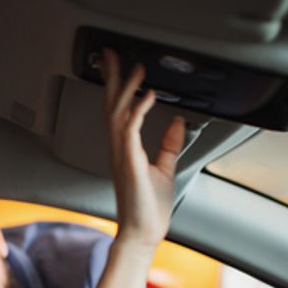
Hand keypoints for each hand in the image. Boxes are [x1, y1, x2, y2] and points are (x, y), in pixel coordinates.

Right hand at [100, 48, 184, 247]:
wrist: (144, 232)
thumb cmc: (149, 208)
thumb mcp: (165, 167)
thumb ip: (169, 144)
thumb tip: (177, 122)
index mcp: (124, 149)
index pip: (117, 111)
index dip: (118, 87)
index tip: (120, 66)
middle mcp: (118, 149)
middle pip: (110, 106)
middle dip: (111, 79)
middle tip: (110, 54)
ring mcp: (122, 156)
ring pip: (117, 114)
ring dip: (126, 89)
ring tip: (136, 70)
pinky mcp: (130, 164)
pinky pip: (130, 130)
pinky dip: (138, 110)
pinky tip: (149, 97)